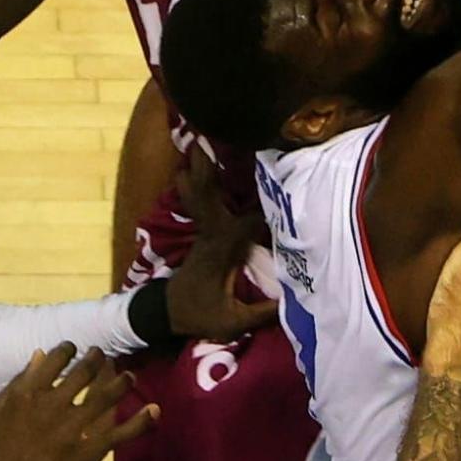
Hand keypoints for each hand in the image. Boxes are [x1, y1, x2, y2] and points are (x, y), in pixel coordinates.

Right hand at [0, 344, 156, 460]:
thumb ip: (19, 380)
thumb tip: (40, 353)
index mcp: (28, 392)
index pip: (58, 357)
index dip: (69, 349)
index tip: (74, 349)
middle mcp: (52, 405)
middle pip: (85, 371)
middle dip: (97, 359)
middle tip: (104, 356)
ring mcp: (70, 429)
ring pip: (106, 397)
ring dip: (122, 383)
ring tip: (128, 376)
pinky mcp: (83, 452)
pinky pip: (117, 434)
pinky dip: (139, 422)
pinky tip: (154, 410)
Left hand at [164, 150, 278, 342]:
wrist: (165, 314)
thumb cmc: (199, 315)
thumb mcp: (232, 322)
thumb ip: (261, 312)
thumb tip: (295, 299)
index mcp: (220, 252)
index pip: (245, 225)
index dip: (262, 210)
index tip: (278, 192)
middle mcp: (210, 235)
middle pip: (208, 197)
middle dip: (208, 170)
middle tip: (207, 138)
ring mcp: (204, 230)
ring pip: (200, 193)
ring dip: (200, 167)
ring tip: (199, 139)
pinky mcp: (202, 230)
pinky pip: (199, 198)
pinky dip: (197, 179)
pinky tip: (195, 161)